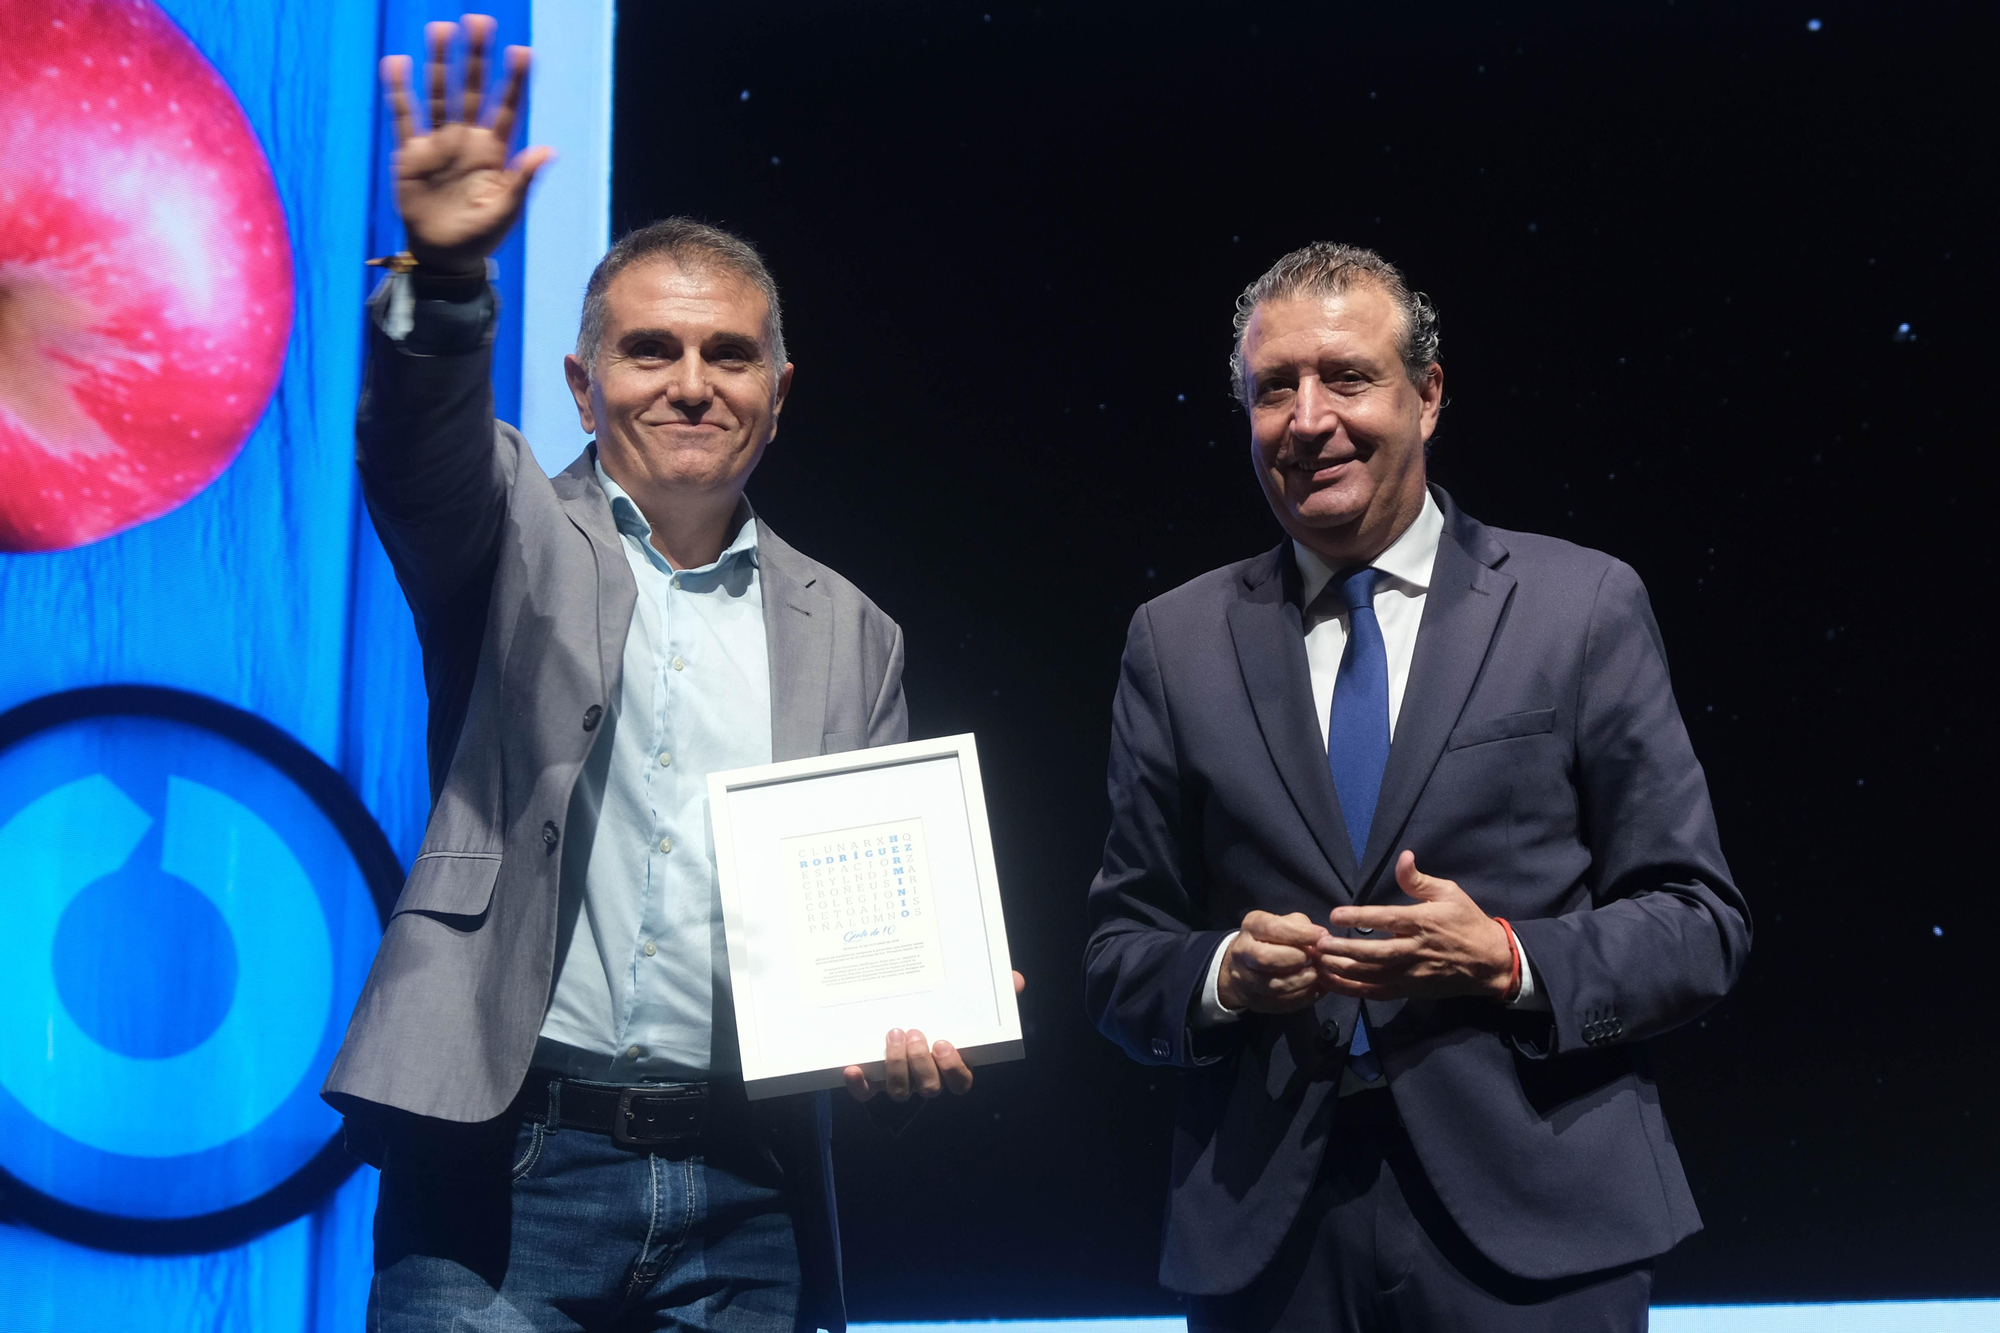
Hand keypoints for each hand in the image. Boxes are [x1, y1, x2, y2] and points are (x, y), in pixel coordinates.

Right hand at [381, 15, 551, 274]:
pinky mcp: (411, 154)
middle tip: (479, 21)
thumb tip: (548, 150)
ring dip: (440, 63)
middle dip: (475, 57)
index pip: (506, 108)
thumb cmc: (481, 236)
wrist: (445, 256)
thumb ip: (523, 180)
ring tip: (441, 29)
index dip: (514, 81)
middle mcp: (466, 141)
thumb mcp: (506, 211)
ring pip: (439, 95)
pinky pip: (405, 116)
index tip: (522, 52)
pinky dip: (400, 91)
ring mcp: (438, 144)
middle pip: (471, 90)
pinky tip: (397, 63)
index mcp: (494, 153)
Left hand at [841, 972, 1022, 1101]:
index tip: (944, 1043)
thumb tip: (1016, 980)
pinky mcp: (873, 1082)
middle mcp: (926, 1079)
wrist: (901, 1019)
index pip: (960, 1083)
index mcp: (950, 1066)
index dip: (953, 1069)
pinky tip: (853, 1067)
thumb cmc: (944, 1014)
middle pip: (928, 1087)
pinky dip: (860, 1085)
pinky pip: (867, 1093)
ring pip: (900, 1090)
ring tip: (893, 1034)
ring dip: (896, 1065)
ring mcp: (900, 1082)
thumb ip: (996, 995)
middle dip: (920, 1062)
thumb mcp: (972, 1003)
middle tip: (914, 1032)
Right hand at [1217, 911, 1331, 1013]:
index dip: (1300, 933)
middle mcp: (1241, 952)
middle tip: (1316, 958)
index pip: (1273, 928)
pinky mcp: (1254, 1001)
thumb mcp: (1284, 923)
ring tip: (1318, 974)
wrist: (1244, 965)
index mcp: (1251, 926)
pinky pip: (1281, 1003)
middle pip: (1267, 958)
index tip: (1322, 936)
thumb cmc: (1272, 939)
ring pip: (1275, 985)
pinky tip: (1315, 989)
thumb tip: (1323, 939)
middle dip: (1296, 958)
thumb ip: (1301, 927)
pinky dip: (1303, 997)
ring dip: (1302, 981)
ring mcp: (1244, 979)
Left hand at [1317, 851, 1514, 1000]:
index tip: (1335, 915)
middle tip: (1318, 944)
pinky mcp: (1410, 990)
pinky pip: (1377, 992)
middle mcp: (1415, 950)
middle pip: (1374, 952)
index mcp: (1422, 922)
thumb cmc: (1467, 922)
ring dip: (1342, 970)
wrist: (1489, 962)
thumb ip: (1419, 880)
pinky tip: (1332, 982)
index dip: (1359, 917)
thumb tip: (1403, 857)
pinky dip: (1353, 989)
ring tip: (1318, 962)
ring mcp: (1411, 973)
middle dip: (1344, 949)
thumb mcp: (1449, 893)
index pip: (1386, 919)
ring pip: (1372, 975)